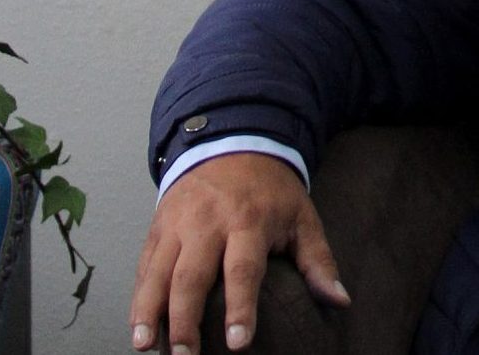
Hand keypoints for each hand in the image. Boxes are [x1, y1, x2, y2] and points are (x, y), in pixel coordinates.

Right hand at [131, 152, 349, 352]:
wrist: (233, 143)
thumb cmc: (272, 192)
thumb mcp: (303, 218)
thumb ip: (319, 262)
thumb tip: (340, 301)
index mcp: (249, 221)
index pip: (243, 271)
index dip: (239, 308)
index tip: (238, 344)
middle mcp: (207, 223)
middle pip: (191, 277)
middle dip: (185, 321)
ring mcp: (177, 224)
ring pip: (157, 273)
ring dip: (148, 313)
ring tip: (144, 347)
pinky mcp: (158, 228)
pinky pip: (143, 266)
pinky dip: (138, 298)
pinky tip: (137, 326)